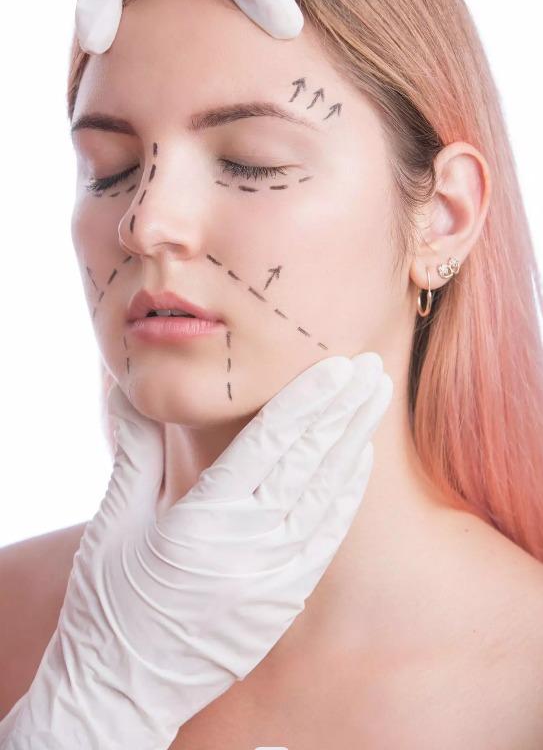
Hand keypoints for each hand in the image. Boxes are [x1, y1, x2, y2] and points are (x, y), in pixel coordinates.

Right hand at [0, 352, 392, 748]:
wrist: (122, 692)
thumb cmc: (109, 604)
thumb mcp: (113, 522)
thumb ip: (134, 450)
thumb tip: (128, 389)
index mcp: (201, 523)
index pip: (268, 444)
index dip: (306, 400)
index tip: (336, 367)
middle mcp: (247, 549)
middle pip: (308, 463)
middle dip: (343, 409)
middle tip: (371, 366)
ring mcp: (273, 578)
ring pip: (326, 495)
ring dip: (353, 442)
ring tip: (374, 399)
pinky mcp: (284, 600)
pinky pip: (326, 537)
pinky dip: (346, 495)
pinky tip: (359, 460)